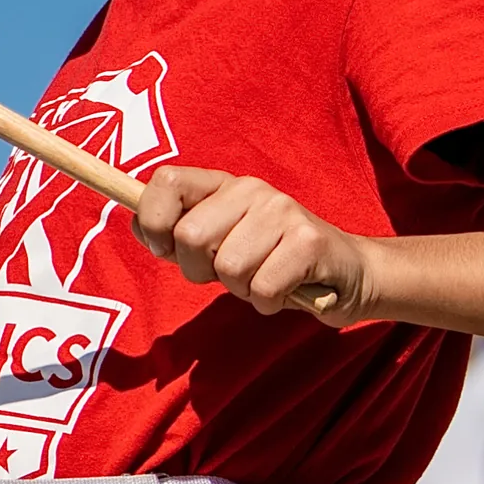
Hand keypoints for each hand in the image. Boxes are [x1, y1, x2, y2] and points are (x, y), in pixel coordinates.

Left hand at [131, 166, 375, 320]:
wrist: (346, 273)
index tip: (167, 250)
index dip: (153, 222)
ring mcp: (282, 211)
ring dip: (241, 290)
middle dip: (201, 271)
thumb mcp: (218, 246)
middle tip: (229, 275)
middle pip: (190, 236)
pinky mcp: (309, 241)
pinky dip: (268, 302)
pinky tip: (285, 290)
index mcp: (222, 185)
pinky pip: (262, 289)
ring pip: (228, 268)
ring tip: (263, 279)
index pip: (166, 181)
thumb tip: (137, 226)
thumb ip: (177, 236)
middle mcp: (251, 189)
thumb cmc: (270, 262)